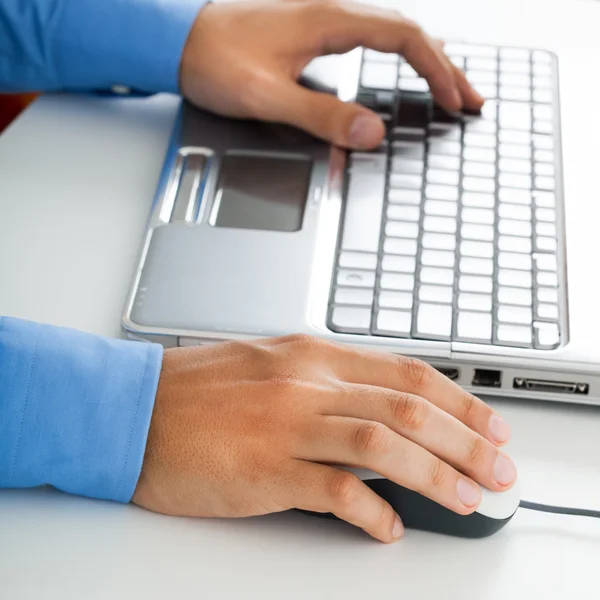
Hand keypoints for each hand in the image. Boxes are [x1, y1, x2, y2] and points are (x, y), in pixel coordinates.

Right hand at [132, 335, 514, 542]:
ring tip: (466, 498)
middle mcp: (307, 382)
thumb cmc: (200, 389)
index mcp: (311, 355)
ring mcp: (287, 424)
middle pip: (408, 408)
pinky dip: (372, 512)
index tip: (489, 424)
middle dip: (465, 439)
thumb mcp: (273, 367)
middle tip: (498, 468)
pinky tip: (388, 527)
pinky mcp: (265, 469)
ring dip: (436, 474)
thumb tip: (377, 414)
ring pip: (383, 444)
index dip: (458, 400)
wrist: (135, 407)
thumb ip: (326, 385)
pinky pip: (335, 491)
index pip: (406, 373)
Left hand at [178, 0, 483, 149]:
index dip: (435, 70)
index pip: (403, 38)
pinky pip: (369, 38)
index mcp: (328, 21)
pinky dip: (396, 57)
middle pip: (406, 32)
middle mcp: (331, 13)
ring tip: (449, 85)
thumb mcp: (267, 96)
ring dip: (424, 60)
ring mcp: (322, 20)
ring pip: (390, 33)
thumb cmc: (214, 60)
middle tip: (470, 97)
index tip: (455, 100)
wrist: (176, 39)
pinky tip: (401, 70)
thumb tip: (371, 131)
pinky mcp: (310, 32)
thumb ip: (320, 114)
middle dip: (444, 66)